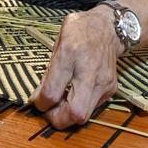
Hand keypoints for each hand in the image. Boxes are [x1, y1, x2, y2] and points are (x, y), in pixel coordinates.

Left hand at [30, 6, 120, 128]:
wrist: (109, 27)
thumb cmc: (80, 32)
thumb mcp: (58, 43)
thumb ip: (48, 72)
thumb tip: (37, 97)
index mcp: (70, 53)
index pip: (52, 92)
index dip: (41, 103)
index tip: (38, 101)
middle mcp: (89, 71)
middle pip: (75, 113)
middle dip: (57, 119)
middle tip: (49, 110)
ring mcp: (103, 82)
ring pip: (84, 116)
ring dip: (68, 116)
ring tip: (60, 103)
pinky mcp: (110, 88)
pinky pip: (91, 108)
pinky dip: (79, 106)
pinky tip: (74, 95)